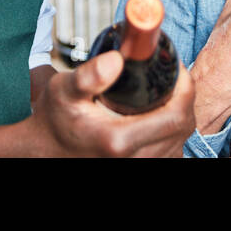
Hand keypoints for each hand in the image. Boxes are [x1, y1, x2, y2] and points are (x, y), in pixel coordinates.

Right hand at [28, 51, 195, 156]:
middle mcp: (133, 161)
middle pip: (182, 128)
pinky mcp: (136, 171)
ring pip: (179, 142)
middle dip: (183, 99)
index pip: (176, 116)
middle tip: (171, 77)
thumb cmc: (54, 120)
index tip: (176, 70)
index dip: (185, 88)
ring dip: (177, 116)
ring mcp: (136, 169)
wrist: (45, 149)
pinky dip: (170, 134)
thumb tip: (117, 59)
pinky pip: (169, 153)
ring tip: (164, 94)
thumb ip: (90, 75)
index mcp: (119, 141)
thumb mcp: (64, 90)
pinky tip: (157, 118)